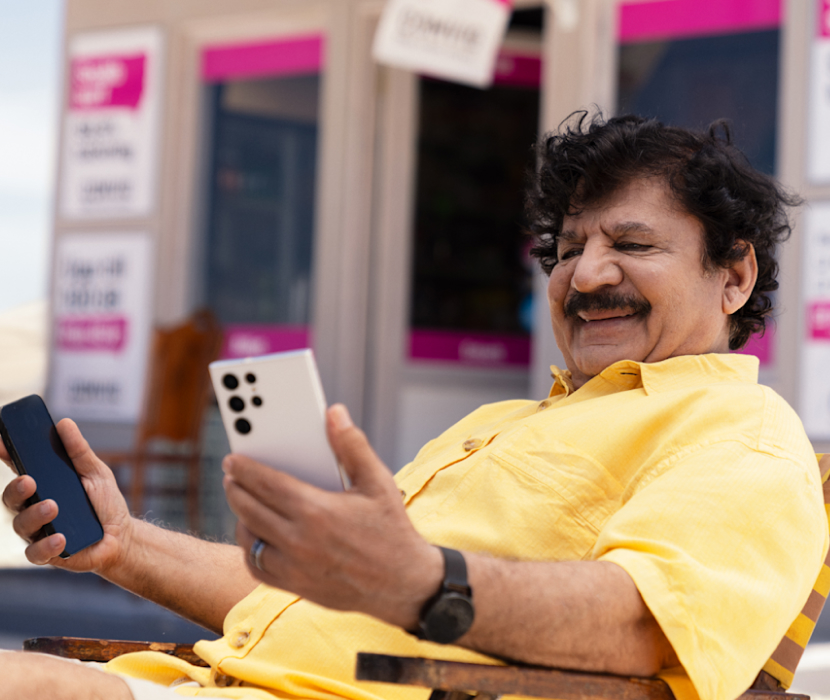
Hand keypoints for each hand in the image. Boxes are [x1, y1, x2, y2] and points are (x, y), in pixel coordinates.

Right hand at [1, 418, 133, 574]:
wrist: (121, 535)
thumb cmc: (104, 502)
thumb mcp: (95, 472)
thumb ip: (78, 451)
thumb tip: (64, 423)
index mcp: (42, 485)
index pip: (18, 469)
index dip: (6, 456)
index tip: (1, 444)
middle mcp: (33, 507)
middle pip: (11, 498)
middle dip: (16, 488)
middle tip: (30, 480)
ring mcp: (38, 531)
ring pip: (21, 525)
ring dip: (34, 515)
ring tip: (53, 506)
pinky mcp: (47, 554)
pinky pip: (36, 553)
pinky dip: (47, 545)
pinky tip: (61, 538)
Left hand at [223, 404, 442, 630]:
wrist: (404, 584)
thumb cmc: (391, 529)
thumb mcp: (378, 482)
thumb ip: (352, 445)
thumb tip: (334, 413)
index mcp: (318, 510)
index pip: (266, 484)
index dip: (245, 469)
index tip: (232, 459)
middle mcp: (300, 541)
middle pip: (249, 509)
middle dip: (235, 489)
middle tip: (231, 476)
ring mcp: (294, 567)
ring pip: (248, 539)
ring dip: (240, 517)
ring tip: (242, 502)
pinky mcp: (295, 586)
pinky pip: (256, 566)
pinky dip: (250, 549)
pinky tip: (255, 534)